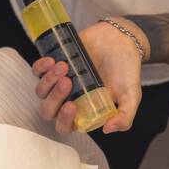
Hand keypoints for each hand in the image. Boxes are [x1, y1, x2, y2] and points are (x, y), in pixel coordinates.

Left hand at [31, 19, 147, 134]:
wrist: (121, 39)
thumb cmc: (126, 69)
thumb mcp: (132, 96)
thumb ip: (125, 117)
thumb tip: (107, 129)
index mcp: (84, 111)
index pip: (65, 126)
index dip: (64, 120)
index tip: (72, 105)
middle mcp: (69, 99)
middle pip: (48, 111)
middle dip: (54, 99)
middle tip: (68, 82)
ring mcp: (59, 82)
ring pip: (41, 92)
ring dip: (48, 82)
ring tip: (64, 66)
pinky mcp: (54, 65)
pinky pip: (37, 71)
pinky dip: (40, 68)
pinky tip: (52, 61)